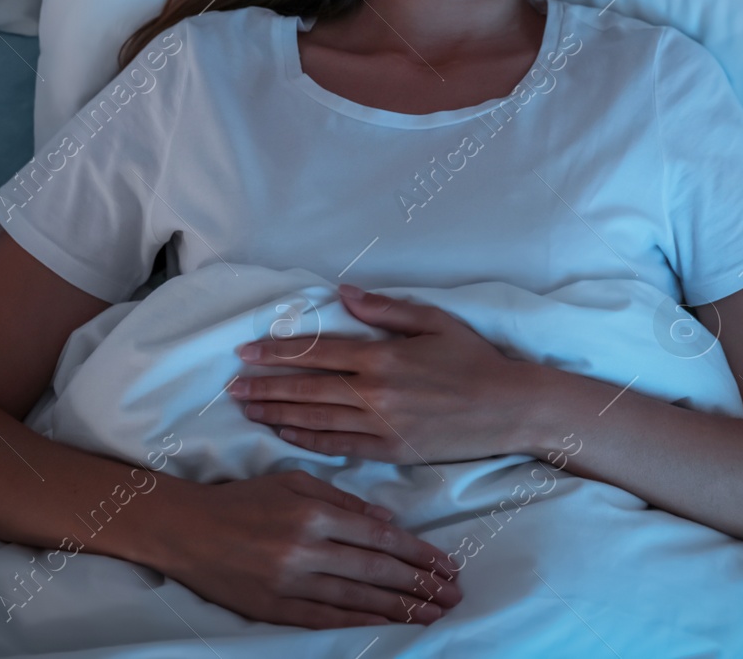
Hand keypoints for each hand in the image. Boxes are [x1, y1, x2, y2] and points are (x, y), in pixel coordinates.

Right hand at [152, 470, 462, 628]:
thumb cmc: (243, 499)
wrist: (185, 529)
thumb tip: (388, 522)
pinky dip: (358, 624)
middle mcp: (305, 550)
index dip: (418, 553)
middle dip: (419, 585)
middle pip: (375, 571)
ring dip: (399, 609)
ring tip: (431, 615)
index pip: (379, 538)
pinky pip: (324, 619)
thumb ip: (343, 500)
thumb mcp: (294, 482)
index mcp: (313, 514)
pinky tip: (386, 627)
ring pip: (356, 600)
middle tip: (453, 595)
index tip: (446, 565)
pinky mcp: (272, 608)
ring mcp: (289, 583)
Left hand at [230, 285, 534, 463]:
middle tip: (232, 385)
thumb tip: (345, 292)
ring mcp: (381, 425)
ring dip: (277, 414)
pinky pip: (339, 446)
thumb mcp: (434, 321)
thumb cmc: (474, 360)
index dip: (278, 353)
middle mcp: (375, 392)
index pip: (317, 353)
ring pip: (315, 419)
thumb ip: (385, 309)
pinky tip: (285, 435)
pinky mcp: (391, 451)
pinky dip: (307, 440)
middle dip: (265, 386)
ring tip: (248, 409)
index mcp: (382, 356)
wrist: (509, 408)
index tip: (246, 352)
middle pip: (307, 389)